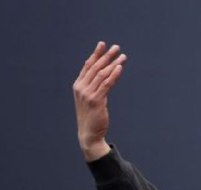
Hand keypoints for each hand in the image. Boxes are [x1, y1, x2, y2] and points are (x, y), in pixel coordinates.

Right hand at [72, 42, 126, 160]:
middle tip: (116, 47)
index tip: (102, 44)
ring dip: (113, 63)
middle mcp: (81, 87)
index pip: (88, 66)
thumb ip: (94, 87)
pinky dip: (113, 75)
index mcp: (78, 85)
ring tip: (122, 56)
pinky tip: (119, 68)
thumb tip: (104, 76)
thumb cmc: (91, 117)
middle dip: (106, 56)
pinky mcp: (96, 100)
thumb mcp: (90, 99)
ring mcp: (87, 94)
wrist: (88, 134)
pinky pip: (106, 84)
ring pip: (102, 74)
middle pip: (95, 67)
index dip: (95, 54)